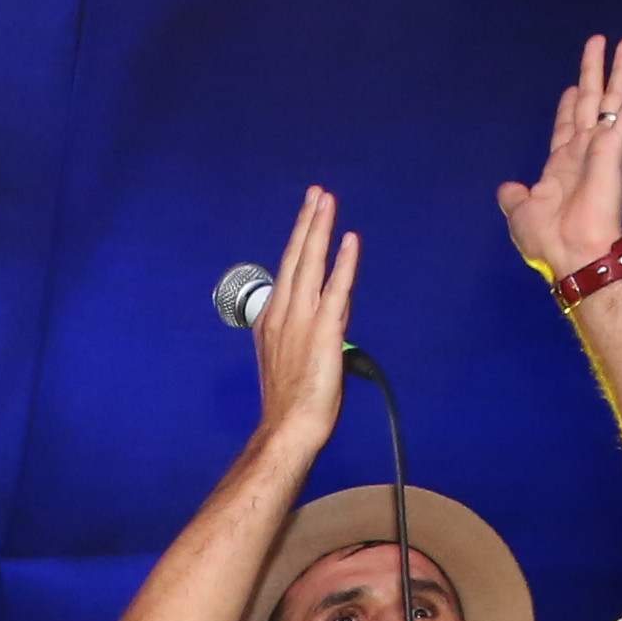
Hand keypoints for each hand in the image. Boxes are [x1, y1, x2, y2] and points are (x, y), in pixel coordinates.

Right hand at [245, 180, 359, 456]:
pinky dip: (344, 263)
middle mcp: (283, 312)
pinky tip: (349, 240)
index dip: (298, 240)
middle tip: (317, 193)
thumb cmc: (290, 402)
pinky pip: (335, 288)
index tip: (307, 216)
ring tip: (327, 201)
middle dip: (307, 222)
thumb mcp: (294, 357)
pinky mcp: (323, 330)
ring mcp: (301, 319)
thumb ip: (314, 327)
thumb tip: (335, 310)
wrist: (288, 426)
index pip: (287, 270)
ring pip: (311, 263)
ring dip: (320, 229)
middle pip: (295, 256)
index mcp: (272, 318)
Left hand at [493, 36, 621, 283]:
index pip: (567, 126)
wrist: (574, 253)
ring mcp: (601, 148)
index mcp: (561, 167)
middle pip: (589, 102)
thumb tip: (507, 187)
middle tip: (599, 43)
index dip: (569, 105)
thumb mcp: (521, 215)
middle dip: (593, 73)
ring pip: (611, 99)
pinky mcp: (614, 148)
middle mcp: (583, 152)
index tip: (571, 87)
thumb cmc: (549, 240)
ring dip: (619, 70)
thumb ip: (515, 198)